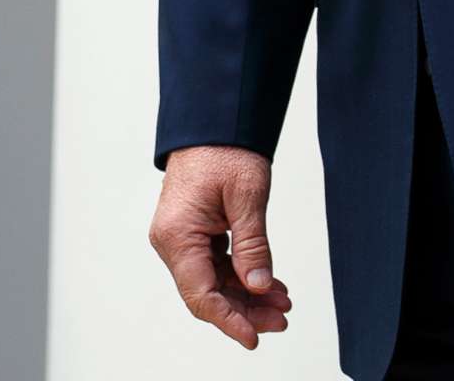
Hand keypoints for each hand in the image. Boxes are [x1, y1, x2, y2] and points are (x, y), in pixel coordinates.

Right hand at [149, 144, 295, 348]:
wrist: (214, 118)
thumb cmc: (224, 147)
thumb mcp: (247, 197)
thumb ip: (253, 245)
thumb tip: (259, 286)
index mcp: (177, 235)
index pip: (201, 294)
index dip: (229, 320)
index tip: (254, 336)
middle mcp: (172, 241)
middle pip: (207, 293)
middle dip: (245, 309)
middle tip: (281, 318)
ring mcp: (181, 237)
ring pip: (213, 281)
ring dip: (246, 294)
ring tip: (281, 301)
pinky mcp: (193, 231)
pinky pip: (215, 264)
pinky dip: (240, 274)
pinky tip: (267, 282)